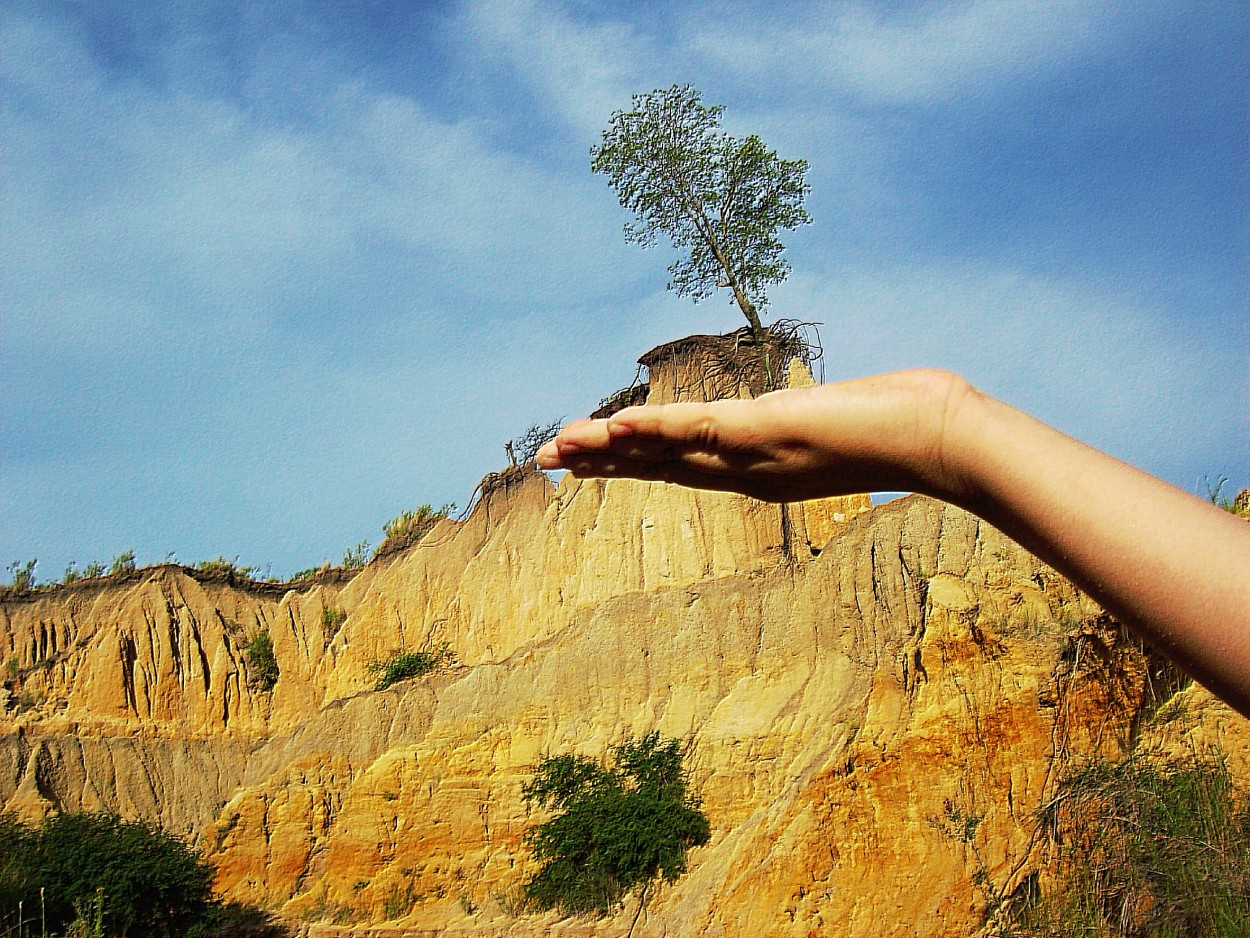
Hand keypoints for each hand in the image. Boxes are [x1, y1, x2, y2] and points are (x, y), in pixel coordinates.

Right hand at [537, 369, 974, 503]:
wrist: (943, 442)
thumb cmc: (906, 426)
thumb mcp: (841, 418)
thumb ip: (814, 416)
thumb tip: (813, 405)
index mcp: (757, 465)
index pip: (678, 461)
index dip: (629, 459)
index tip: (587, 457)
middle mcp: (748, 469)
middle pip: (659, 463)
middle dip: (600, 461)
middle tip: (545, 460)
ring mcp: (755, 455)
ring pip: (667, 451)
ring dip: (609, 449)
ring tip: (557, 450)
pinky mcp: (770, 432)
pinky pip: (699, 431)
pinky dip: (654, 429)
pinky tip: (613, 428)